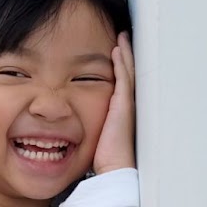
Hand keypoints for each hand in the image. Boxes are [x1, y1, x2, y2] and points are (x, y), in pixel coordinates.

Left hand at [92, 32, 134, 174]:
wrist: (114, 169)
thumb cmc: (105, 158)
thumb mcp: (98, 136)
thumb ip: (94, 124)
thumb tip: (76, 123)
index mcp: (124, 112)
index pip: (125, 83)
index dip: (123, 66)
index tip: (118, 52)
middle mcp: (129, 105)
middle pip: (130, 74)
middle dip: (128, 55)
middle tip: (125, 37)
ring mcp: (129, 104)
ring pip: (129, 72)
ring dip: (126, 53)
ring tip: (123, 37)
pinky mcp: (124, 105)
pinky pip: (124, 78)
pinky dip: (122, 62)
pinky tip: (118, 49)